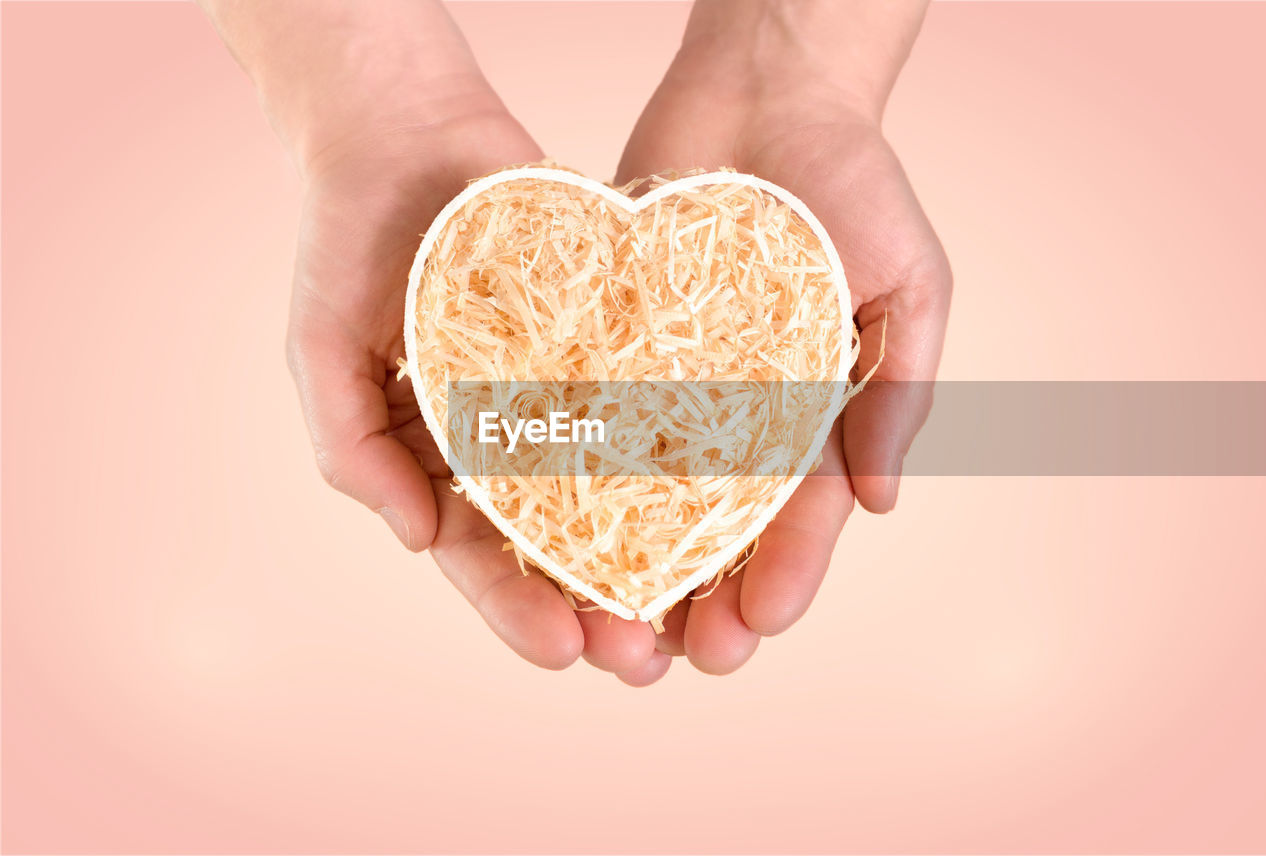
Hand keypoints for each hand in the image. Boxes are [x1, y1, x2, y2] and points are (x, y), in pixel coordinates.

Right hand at [282, 76, 672, 686]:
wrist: (405, 128)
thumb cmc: (344, 243)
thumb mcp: (320, 352)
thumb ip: (352, 451)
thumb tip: (416, 541)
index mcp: (434, 454)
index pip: (477, 551)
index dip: (514, 607)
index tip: (560, 651)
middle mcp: (504, 435)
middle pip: (554, 539)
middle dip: (592, 602)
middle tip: (641, 659)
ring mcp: (557, 389)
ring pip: (610, 486)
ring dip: (646, 551)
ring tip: (689, 607)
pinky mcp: (602, 340)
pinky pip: (641, 401)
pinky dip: (674, 451)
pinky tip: (714, 498)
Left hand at [615, 1, 951, 673]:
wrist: (766, 86)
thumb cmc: (855, 179)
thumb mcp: (906, 283)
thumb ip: (897, 390)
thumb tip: (882, 505)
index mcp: (811, 409)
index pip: (799, 513)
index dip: (783, 574)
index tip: (758, 627)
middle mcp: (734, 408)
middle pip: (713, 522)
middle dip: (698, 592)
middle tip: (673, 657)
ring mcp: (668, 377)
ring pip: (642, 487)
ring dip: (626, 558)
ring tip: (604, 621)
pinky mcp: (609, 336)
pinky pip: (588, 408)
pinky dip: (568, 466)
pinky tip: (544, 522)